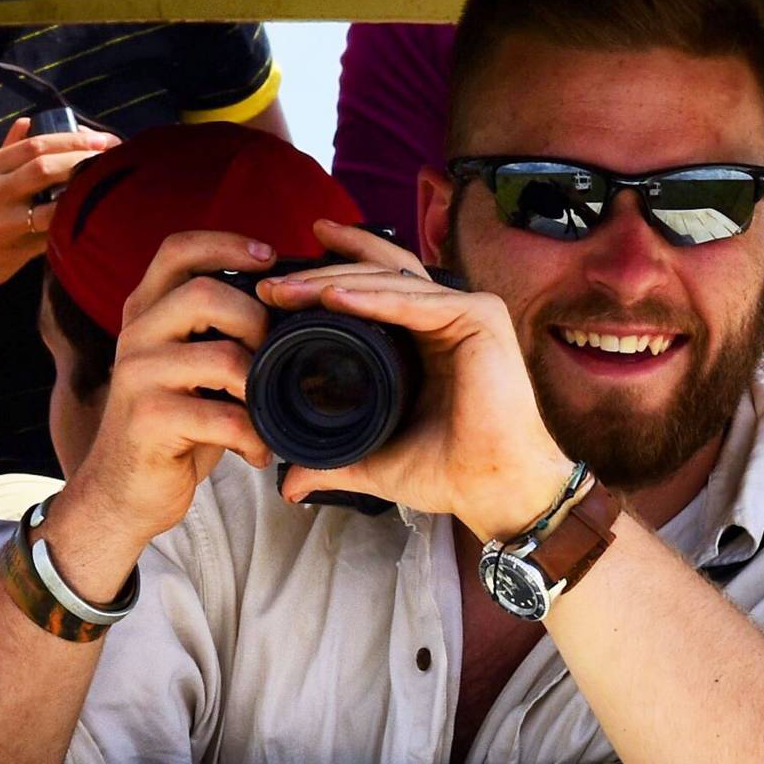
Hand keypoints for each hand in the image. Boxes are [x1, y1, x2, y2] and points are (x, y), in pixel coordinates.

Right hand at [0, 119, 119, 304]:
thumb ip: (8, 151)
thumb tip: (30, 122)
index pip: (35, 144)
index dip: (72, 139)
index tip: (103, 139)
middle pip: (44, 166)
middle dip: (84, 159)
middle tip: (115, 159)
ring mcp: (3, 222)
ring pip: (52, 203)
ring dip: (84, 193)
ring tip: (109, 186)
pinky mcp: (14, 250)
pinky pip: (53, 235)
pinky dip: (74, 225)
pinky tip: (94, 218)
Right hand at [55, 230, 286, 565]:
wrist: (123, 492)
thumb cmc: (175, 426)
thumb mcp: (192, 367)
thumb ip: (219, 331)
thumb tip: (289, 305)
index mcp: (147, 312)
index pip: (178, 250)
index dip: (227, 243)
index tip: (270, 256)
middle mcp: (137, 334)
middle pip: (206, 293)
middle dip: (258, 320)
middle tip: (276, 355)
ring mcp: (138, 376)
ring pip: (222, 356)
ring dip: (262, 384)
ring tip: (270, 408)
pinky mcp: (148, 420)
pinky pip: (223, 417)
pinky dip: (253, 436)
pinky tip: (257, 450)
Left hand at [263, 221, 572, 541]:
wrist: (492, 490)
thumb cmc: (450, 472)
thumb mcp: (374, 458)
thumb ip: (332, 461)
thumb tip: (288, 483)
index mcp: (429, 338)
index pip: (377, 289)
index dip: (328, 280)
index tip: (276, 289)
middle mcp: (450, 316)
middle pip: (379, 275)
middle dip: (321, 273)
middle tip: (271, 283)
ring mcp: (469, 312)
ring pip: (392, 281)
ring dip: (336, 281)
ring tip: (288, 290)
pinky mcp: (481, 318)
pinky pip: (416, 301)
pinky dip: (374, 297)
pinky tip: (334, 296)